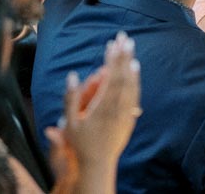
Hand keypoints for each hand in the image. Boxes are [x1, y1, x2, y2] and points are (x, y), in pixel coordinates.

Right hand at [47, 31, 140, 193]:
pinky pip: (134, 95)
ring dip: (130, 65)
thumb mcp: (69, 122)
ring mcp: (124, 114)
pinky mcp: (128, 119)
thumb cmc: (80, 144)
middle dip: (123, 56)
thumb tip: (72, 75)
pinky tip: (134, 70)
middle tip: (125, 38)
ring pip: (131, 86)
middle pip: (123, 78)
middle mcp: (116, 109)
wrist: (97, 166)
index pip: (111, 78)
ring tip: (130, 49)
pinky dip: (135, 81)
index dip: (113, 59)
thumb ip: (70, 98)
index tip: (113, 43)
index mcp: (102, 108)